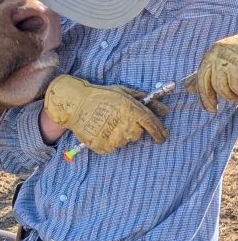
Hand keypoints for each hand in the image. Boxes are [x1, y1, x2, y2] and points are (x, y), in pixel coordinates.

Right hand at [44, 75, 167, 154]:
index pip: (153, 126)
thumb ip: (146, 102)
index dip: (160, 133)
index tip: (162, 138)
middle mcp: (126, 127)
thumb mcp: (125, 93)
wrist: (75, 104)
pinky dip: (108, 141)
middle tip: (119, 121)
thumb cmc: (101, 96)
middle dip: (132, 129)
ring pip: (124, 141)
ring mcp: (114, 139)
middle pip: (137, 135)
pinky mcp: (103, 147)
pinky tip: (101, 131)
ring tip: (106, 124)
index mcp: (133, 111)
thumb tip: (164, 110)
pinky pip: (112, 147)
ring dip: (119, 135)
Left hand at [186, 35, 237, 112]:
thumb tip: (187, 88)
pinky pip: (237, 86)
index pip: (202, 80)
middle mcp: (218, 54)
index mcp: (212, 54)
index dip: (205, 97)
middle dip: (223, 96)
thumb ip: (206, 74)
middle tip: (228, 102)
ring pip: (229, 87)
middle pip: (216, 85)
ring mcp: (231, 58)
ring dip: (235, 94)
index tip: (211, 110)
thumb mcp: (221, 61)